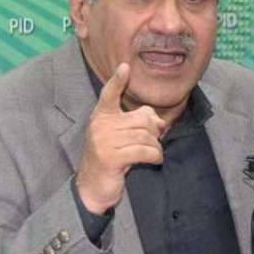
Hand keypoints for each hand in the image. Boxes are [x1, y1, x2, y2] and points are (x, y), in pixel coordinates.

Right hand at [75, 63, 165, 214]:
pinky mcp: (111, 157)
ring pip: (145, 136)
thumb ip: (137, 125)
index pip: (109, 94)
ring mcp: (103, 141)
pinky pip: (143, 151)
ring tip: (153, 154)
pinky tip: (154, 160)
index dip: (118, 81)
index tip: (126, 66)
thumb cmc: (112, 159)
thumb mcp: (122, 138)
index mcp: (101, 117)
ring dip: (156, 147)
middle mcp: (100, 126)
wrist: (93, 187)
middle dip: (154, 132)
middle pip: (141, 119)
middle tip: (155, 142)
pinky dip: (155, 156)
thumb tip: (160, 121)